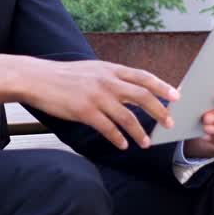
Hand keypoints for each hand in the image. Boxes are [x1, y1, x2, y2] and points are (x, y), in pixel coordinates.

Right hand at [21, 60, 178, 149]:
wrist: (37, 79)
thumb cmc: (64, 76)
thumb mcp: (92, 70)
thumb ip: (112, 78)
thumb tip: (132, 89)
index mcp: (110, 69)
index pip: (143, 77)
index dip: (162, 86)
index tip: (176, 96)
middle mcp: (107, 81)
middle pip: (142, 96)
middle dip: (159, 111)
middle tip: (169, 123)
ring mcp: (96, 96)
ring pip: (127, 116)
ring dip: (140, 131)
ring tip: (147, 142)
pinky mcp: (85, 111)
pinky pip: (108, 128)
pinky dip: (118, 138)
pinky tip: (123, 145)